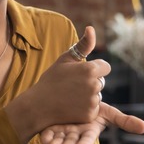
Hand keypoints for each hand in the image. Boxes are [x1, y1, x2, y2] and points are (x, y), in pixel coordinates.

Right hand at [5, 26, 110, 143]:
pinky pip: (94, 108)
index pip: (105, 67)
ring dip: (89, 95)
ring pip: (98, 95)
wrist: (38, 105)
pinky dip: (85, 108)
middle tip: (72, 85)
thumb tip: (91, 28)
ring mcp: (93, 101)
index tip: (81, 72)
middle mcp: (94, 85)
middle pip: (102, 81)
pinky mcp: (90, 115)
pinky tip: (72, 106)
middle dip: (91, 82)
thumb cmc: (51, 79)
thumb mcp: (65, 59)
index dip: (94, 69)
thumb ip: (83, 45)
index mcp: (90, 69)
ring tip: (70, 96)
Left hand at [41, 102, 143, 143]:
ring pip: (59, 141)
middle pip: (72, 143)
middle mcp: (76, 133)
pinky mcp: (52, 128)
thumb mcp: (109, 113)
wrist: (75, 100)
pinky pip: (48, 134)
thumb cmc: (94, 109)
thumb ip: (125, 121)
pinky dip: (46, 137)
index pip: (88, 139)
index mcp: (89, 130)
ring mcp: (63, 132)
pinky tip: (44, 139)